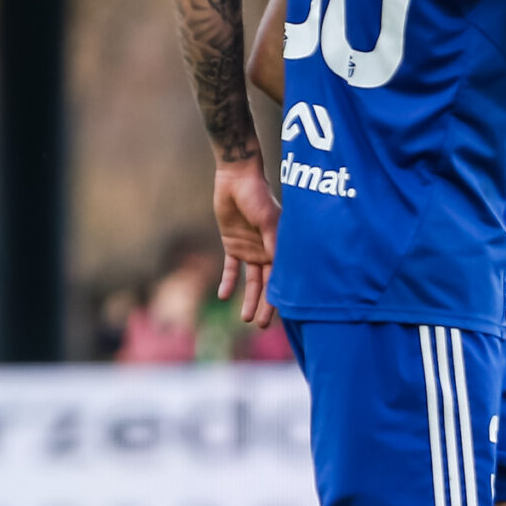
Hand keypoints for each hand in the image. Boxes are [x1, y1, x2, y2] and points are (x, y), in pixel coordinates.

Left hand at [212, 161, 281, 330]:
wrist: (237, 179)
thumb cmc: (257, 196)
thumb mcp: (267, 219)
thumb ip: (272, 240)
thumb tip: (278, 264)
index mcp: (280, 246)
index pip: (281, 276)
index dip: (281, 295)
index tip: (281, 314)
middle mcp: (267, 251)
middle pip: (267, 284)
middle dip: (265, 304)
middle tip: (260, 325)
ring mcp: (250, 250)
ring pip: (250, 281)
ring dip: (248, 299)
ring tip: (244, 318)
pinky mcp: (233, 245)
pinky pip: (231, 269)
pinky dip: (228, 282)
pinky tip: (223, 297)